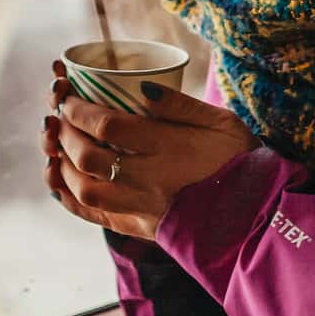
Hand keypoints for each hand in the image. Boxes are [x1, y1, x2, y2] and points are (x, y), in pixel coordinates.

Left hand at [39, 63, 259, 240]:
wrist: (258, 220)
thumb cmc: (241, 162)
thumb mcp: (221, 122)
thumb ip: (179, 104)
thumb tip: (139, 87)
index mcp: (168, 148)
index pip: (107, 126)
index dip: (79, 109)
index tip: (68, 95)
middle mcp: (149, 180)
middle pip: (88, 157)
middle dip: (64, 132)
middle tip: (57, 114)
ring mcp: (142, 208)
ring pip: (85, 189)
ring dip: (62, 163)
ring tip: (55, 142)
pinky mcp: (140, 228)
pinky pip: (94, 216)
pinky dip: (70, 197)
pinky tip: (59, 180)